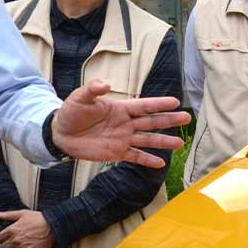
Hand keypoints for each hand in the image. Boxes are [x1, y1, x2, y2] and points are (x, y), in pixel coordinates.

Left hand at [0, 209, 53, 247]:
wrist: (53, 226)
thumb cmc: (39, 219)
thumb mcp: (22, 213)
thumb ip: (7, 215)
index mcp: (12, 229)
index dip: (1, 239)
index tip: (4, 239)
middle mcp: (15, 240)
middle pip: (2, 247)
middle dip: (5, 246)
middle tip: (9, 245)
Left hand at [51, 81, 188, 168]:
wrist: (61, 134)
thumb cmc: (71, 111)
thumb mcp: (80, 97)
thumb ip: (93, 89)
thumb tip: (105, 84)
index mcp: (120, 108)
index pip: (144, 105)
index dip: (159, 104)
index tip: (175, 102)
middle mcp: (126, 123)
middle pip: (151, 122)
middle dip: (169, 120)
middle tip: (186, 118)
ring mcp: (123, 138)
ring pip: (147, 140)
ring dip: (163, 142)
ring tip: (179, 143)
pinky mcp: (117, 153)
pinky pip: (135, 157)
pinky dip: (147, 160)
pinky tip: (161, 163)